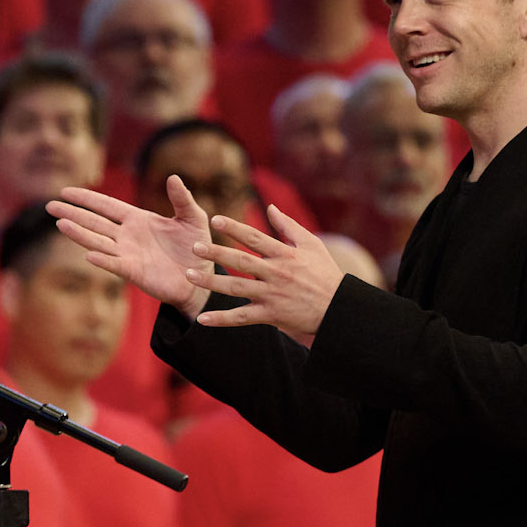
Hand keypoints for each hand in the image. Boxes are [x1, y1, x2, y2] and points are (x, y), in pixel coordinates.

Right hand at [50, 181, 212, 315]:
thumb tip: (173, 177)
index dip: (86, 198)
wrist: (201, 279)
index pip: (106, 206)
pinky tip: (88, 254)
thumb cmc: (196, 248)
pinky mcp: (134, 272)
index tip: (65, 191)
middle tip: (49, 206)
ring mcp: (127, 254)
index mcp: (137, 219)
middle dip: (73, 213)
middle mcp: (127, 236)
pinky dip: (102, 260)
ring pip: (98, 241)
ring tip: (60, 224)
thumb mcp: (192, 218)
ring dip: (80, 234)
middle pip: (94, 222)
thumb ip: (182, 199)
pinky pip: (114, 264)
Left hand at [186, 208, 345, 340]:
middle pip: (241, 261)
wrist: (338, 309)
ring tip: (189, 276)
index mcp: (285, 254)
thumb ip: (288, 226)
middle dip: (216, 253)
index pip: (255, 238)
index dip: (234, 228)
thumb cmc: (325, 274)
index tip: (214, 220)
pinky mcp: (271, 315)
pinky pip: (242, 317)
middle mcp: (276, 273)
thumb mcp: (312, 245)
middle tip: (194, 247)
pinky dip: (222, 319)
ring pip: (236, 288)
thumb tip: (270, 207)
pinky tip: (202, 319)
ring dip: (211, 283)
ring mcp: (272, 295)